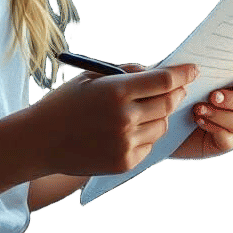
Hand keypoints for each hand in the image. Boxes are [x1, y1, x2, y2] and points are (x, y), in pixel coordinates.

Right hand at [27, 63, 199, 176]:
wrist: (39, 141)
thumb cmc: (66, 103)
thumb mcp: (93, 78)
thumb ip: (127, 74)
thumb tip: (157, 72)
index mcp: (116, 91)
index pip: (163, 80)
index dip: (182, 73)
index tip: (193, 69)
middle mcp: (124, 118)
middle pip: (168, 103)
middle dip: (176, 93)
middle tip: (177, 88)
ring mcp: (126, 142)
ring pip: (161, 125)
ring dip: (159, 115)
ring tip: (141, 111)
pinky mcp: (124, 162)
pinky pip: (149, 145)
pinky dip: (145, 135)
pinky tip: (127, 131)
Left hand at [120, 56, 232, 160]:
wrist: (153, 126)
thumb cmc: (160, 94)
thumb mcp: (161, 78)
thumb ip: (166, 70)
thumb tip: (168, 65)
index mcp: (225, 80)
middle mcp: (232, 101)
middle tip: (213, 95)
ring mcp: (230, 122)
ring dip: (220, 114)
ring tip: (198, 111)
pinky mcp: (222, 141)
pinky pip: (229, 137)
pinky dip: (216, 129)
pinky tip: (199, 122)